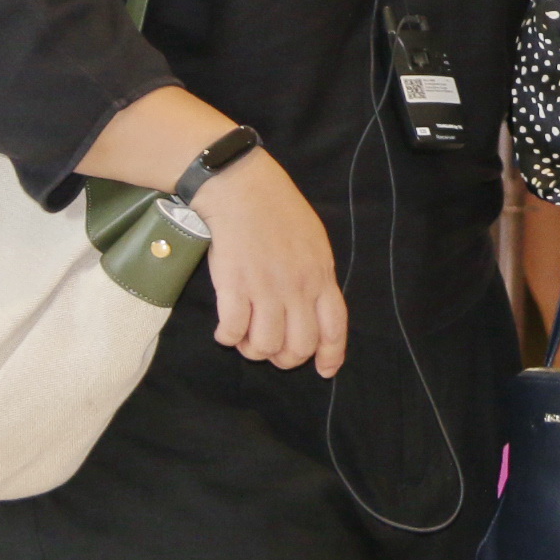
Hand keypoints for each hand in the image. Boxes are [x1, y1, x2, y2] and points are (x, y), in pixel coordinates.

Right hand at [188, 148, 347, 375]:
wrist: (243, 188)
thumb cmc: (278, 211)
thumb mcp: (313, 242)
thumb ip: (316, 275)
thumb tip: (315, 306)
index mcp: (321, 275)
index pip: (334, 327)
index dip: (330, 355)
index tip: (323, 370)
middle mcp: (297, 287)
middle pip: (300, 346)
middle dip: (285, 358)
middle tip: (270, 350)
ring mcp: (266, 288)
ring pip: (266, 346)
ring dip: (253, 350)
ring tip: (245, 338)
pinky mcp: (235, 285)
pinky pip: (233, 331)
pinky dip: (228, 338)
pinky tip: (225, 330)